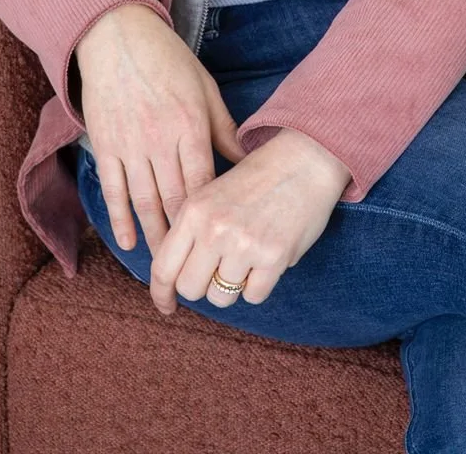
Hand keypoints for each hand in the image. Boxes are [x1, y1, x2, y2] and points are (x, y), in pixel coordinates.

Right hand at [74, 3, 245, 256]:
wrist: (117, 35)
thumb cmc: (167, 59)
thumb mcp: (204, 87)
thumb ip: (224, 127)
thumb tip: (248, 161)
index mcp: (190, 125)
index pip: (204, 182)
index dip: (211, 216)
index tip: (221, 241)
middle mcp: (160, 139)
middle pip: (175, 199)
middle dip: (185, 238)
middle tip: (195, 268)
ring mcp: (129, 144)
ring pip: (144, 201)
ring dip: (154, 236)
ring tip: (164, 266)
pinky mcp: (104, 144)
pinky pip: (113, 189)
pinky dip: (120, 218)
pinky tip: (128, 242)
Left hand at [147, 127, 352, 316]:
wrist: (304, 160)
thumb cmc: (257, 178)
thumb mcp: (212, 193)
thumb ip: (191, 229)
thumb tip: (175, 276)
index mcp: (194, 210)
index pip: (163, 267)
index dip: (161, 293)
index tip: (166, 305)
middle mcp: (214, 229)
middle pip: (190, 289)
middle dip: (202, 286)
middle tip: (216, 272)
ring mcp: (244, 245)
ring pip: (221, 297)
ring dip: (232, 286)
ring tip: (246, 260)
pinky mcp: (274, 257)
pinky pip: (253, 296)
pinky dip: (258, 285)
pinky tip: (265, 260)